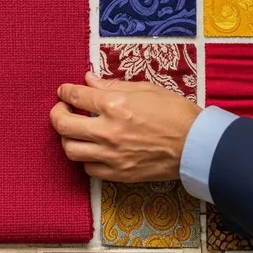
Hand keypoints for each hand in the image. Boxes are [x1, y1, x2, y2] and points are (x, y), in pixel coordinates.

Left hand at [50, 72, 201, 181]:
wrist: (197, 145)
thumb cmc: (176, 113)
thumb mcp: (146, 89)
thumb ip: (111, 85)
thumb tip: (88, 80)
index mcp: (115, 105)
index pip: (75, 96)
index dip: (65, 92)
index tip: (64, 91)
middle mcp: (108, 131)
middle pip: (62, 125)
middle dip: (56, 114)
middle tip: (62, 110)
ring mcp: (111, 155)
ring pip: (70, 150)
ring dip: (68, 138)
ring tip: (77, 131)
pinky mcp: (118, 173)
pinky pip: (88, 169)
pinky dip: (86, 158)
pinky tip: (94, 149)